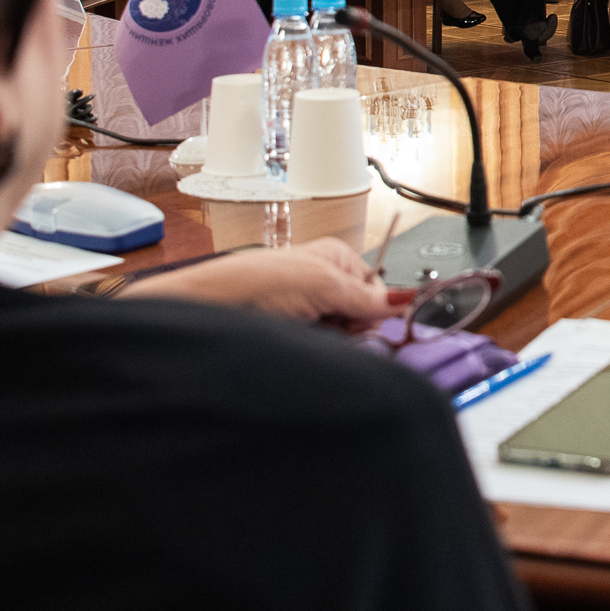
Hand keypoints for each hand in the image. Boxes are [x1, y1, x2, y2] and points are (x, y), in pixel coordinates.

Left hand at [122, 237, 398, 325]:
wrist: (203, 312)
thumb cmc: (254, 285)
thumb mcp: (322, 284)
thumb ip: (366, 296)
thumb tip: (405, 299)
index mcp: (335, 258)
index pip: (376, 288)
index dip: (375, 310)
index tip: (370, 325)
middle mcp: (321, 281)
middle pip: (360, 315)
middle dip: (354, 330)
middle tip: (333, 333)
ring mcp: (305, 309)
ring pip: (342, 336)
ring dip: (333, 344)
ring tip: (309, 340)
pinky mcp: (290, 334)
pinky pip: (320, 349)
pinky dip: (316, 353)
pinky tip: (302, 350)